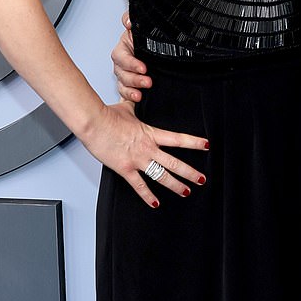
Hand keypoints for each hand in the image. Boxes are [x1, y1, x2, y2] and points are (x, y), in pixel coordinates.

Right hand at [82, 99, 207, 207]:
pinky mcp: (125, 169)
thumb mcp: (126, 108)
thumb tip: (135, 97)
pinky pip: (139, 186)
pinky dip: (148, 196)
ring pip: (162, 176)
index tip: (206, 146)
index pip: (178, 139)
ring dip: (176, 185)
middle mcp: (147, 149)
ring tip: (186, 192)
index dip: (194, 142)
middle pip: (174, 163)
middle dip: (190, 173)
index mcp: (150, 134)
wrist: (93, 123)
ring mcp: (137, 160)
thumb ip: (134, 107)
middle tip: (202, 179)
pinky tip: (155, 203)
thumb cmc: (107, 115)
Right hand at [112, 11, 150, 103]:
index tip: (143, 68)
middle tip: (148, 81)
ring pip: (123, 85)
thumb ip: (131, 19)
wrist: (162, 52)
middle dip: (134, 79)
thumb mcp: (143, 27)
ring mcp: (126, 76)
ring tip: (141, 95)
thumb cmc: (150, 40)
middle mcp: (123, 64)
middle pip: (121, 73)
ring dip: (131, 90)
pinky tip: (138, 100)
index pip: (121, 57)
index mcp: (124, 49)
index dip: (130, 63)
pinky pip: (126, 94)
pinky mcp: (132, 87)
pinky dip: (130, 98)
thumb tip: (128, 21)